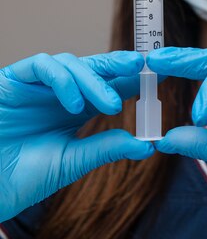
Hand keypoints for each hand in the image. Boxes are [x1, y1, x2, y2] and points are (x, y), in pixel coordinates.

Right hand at [0, 51, 153, 221]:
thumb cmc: (24, 175)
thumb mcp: (72, 161)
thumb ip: (105, 148)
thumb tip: (147, 145)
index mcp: (76, 108)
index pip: (109, 84)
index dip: (132, 78)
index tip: (159, 76)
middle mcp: (60, 91)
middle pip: (94, 67)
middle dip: (119, 64)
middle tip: (142, 67)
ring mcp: (38, 84)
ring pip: (72, 62)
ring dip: (95, 79)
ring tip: (111, 105)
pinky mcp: (15, 79)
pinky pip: (43, 66)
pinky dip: (63, 80)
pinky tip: (75, 104)